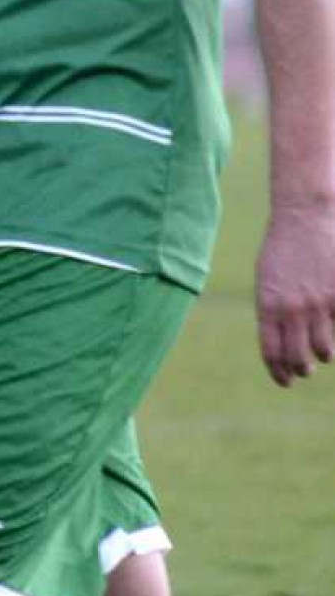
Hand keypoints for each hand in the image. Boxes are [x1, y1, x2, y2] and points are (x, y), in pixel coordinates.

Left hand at [255, 204, 334, 385]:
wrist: (304, 214)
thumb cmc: (282, 247)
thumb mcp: (267, 281)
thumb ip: (273, 311)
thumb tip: (281, 341)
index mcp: (268, 306)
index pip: (272, 354)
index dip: (279, 373)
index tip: (285, 381)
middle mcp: (293, 309)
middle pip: (298, 359)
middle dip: (302, 370)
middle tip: (304, 371)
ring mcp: (320, 304)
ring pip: (324, 350)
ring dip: (323, 355)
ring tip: (323, 353)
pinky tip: (333, 330)